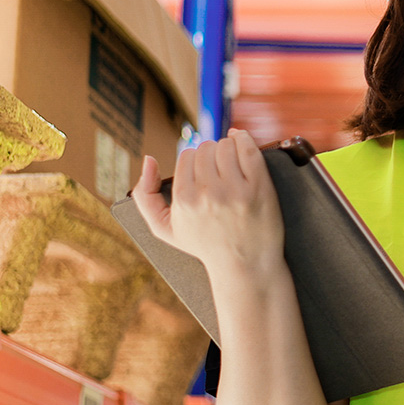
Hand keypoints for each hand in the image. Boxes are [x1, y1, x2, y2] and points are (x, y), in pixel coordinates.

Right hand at [132, 128, 285, 277]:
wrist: (245, 265)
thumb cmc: (204, 245)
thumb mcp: (164, 228)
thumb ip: (144, 196)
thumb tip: (148, 158)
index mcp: (184, 201)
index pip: (187, 156)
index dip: (195, 161)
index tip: (203, 170)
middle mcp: (209, 194)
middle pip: (207, 148)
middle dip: (211, 154)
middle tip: (219, 169)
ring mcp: (235, 190)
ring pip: (226, 145)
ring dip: (228, 147)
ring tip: (231, 160)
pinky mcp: (259, 188)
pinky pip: (248, 148)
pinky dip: (244, 139)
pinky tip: (240, 141)